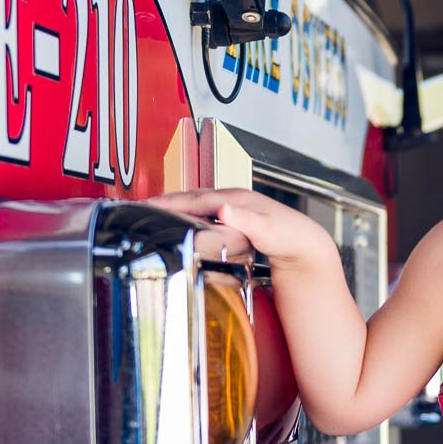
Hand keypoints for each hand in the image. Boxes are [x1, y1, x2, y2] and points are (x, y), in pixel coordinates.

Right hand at [147, 188, 329, 266]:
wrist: (306, 245)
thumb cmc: (291, 237)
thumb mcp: (270, 231)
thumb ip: (248, 221)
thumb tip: (223, 209)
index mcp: (235, 200)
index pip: (194, 199)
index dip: (168, 204)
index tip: (144, 208)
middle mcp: (231, 199)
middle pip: (190, 198)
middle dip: (163, 203)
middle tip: (136, 211)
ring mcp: (232, 208)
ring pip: (195, 205)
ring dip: (173, 208)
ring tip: (150, 215)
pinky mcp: (233, 218)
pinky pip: (203, 215)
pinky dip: (187, 217)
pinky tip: (180, 227)